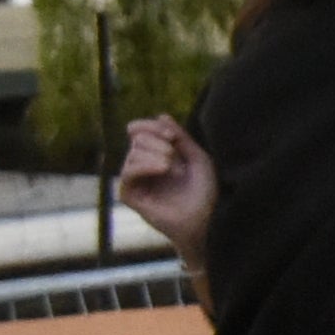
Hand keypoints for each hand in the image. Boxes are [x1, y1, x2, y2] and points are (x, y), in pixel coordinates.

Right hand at [112, 116, 214, 249]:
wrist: (206, 219)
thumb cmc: (205, 191)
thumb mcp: (196, 157)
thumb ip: (179, 137)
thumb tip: (161, 115)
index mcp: (157, 155)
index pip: (140, 131)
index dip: (151, 127)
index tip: (172, 136)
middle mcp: (144, 167)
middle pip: (136, 140)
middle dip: (157, 143)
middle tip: (175, 158)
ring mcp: (136, 182)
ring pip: (132, 154)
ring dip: (155, 155)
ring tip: (172, 167)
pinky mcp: (131, 196)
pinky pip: (128, 174)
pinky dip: (144, 166)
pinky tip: (163, 169)